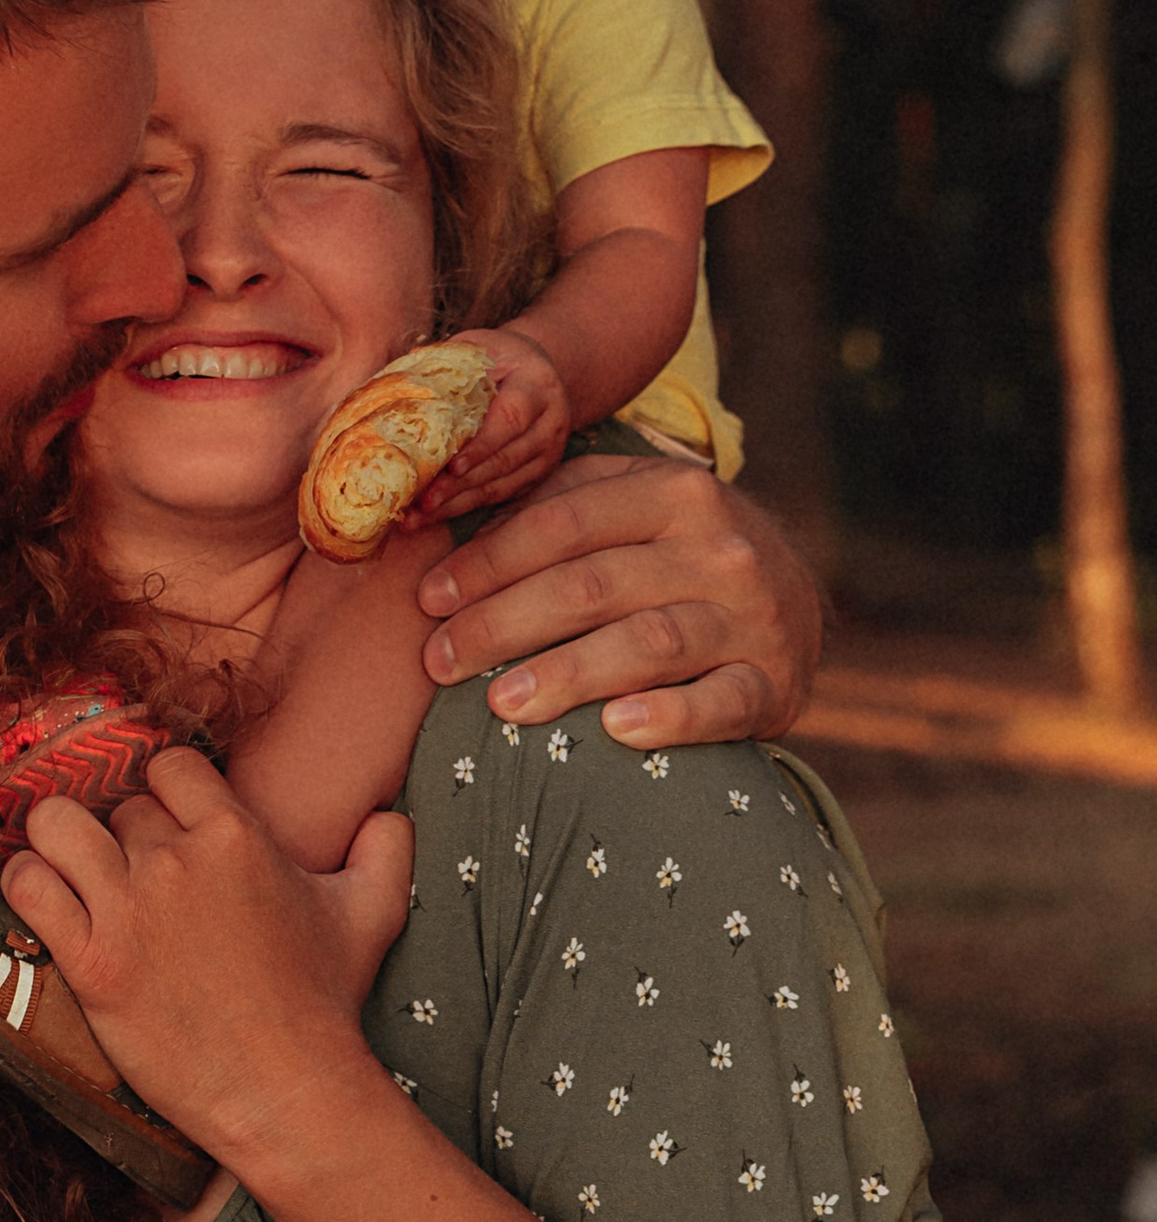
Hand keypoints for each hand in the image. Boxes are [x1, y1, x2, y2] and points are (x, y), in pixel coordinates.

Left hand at [3, 749, 412, 1161]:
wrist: (286, 1091)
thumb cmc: (325, 1003)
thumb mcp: (373, 915)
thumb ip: (386, 850)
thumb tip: (387, 813)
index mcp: (236, 835)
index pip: (168, 765)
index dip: (162, 793)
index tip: (166, 826)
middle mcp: (176, 861)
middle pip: (117, 806)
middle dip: (122, 836)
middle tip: (132, 878)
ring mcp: (129, 909)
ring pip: (55, 825)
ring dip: (57, 842)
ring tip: (70, 871)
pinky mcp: (92, 960)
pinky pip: (28, 886)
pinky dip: (26, 885)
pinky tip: (45, 901)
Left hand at [411, 324, 570, 516]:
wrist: (535, 368)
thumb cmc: (495, 357)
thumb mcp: (475, 348)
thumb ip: (444, 366)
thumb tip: (387, 387)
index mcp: (536, 386)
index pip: (511, 418)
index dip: (481, 446)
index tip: (451, 466)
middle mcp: (549, 423)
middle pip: (504, 460)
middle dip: (460, 484)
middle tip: (422, 501)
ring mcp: (546, 453)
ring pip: (501, 485)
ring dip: (457, 503)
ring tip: (417, 516)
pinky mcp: (536, 474)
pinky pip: (499, 495)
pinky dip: (464, 506)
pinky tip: (433, 515)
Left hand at [417, 452, 822, 745]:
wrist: (793, 598)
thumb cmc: (674, 550)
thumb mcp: (627, 502)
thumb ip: (551, 506)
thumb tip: (448, 529)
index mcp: (675, 492)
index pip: (562, 525)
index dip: (487, 564)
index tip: (428, 601)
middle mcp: (719, 549)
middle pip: (592, 586)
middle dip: (503, 624)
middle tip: (440, 662)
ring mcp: (752, 618)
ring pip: (648, 643)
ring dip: (567, 674)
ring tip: (500, 703)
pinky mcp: (774, 683)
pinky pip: (721, 702)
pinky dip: (669, 717)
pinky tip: (614, 729)